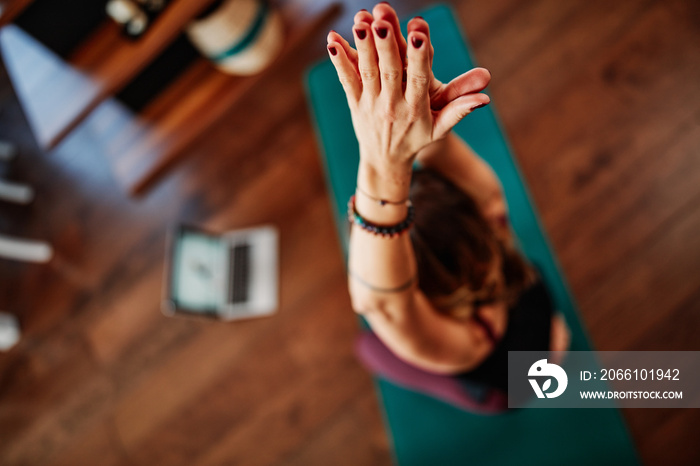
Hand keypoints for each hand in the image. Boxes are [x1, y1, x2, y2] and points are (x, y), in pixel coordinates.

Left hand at [327, 4, 490, 170]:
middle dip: (386, 45)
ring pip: (367, 72)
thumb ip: (459, 110)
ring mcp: (371, 104)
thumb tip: (485, 98)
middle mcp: (392, 104)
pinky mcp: (355, 103)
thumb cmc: (416, 139)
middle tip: (382, 21)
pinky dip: (339, 61)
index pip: (418, 78)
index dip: (418, 56)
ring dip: (362, 46)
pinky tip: (332, 41)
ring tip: (360, 22)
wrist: (385, 161)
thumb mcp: (440, 128)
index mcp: (416, 107)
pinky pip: (347, 80)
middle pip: (390, 71)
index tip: (418, 34)